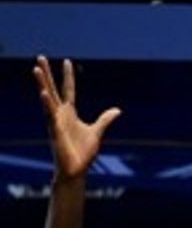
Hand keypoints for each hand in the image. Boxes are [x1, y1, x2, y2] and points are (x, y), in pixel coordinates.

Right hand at [34, 56, 120, 179]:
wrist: (76, 170)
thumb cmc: (83, 152)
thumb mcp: (96, 131)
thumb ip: (105, 119)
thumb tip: (118, 110)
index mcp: (69, 113)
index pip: (68, 90)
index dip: (68, 76)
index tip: (67, 61)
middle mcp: (60, 114)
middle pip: (52, 89)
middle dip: (46, 74)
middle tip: (40, 57)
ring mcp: (56, 121)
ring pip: (47, 98)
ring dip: (41, 83)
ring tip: (36, 68)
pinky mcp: (55, 130)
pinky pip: (50, 115)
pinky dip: (47, 104)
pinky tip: (43, 93)